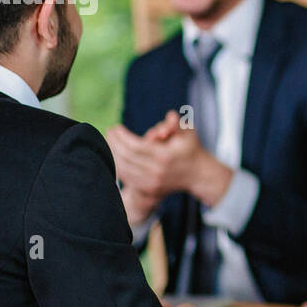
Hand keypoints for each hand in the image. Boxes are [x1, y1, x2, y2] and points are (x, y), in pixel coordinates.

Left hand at [105, 119, 232, 205]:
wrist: (197, 175)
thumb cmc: (190, 149)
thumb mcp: (187, 133)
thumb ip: (177, 124)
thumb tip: (170, 116)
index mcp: (165, 156)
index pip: (136, 146)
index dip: (122, 136)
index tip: (115, 127)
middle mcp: (157, 171)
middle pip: (127, 157)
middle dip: (114, 143)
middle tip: (108, 132)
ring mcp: (152, 183)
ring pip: (124, 169)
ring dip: (113, 154)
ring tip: (109, 141)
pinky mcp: (149, 190)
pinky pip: (127, 178)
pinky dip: (118, 166)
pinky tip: (114, 156)